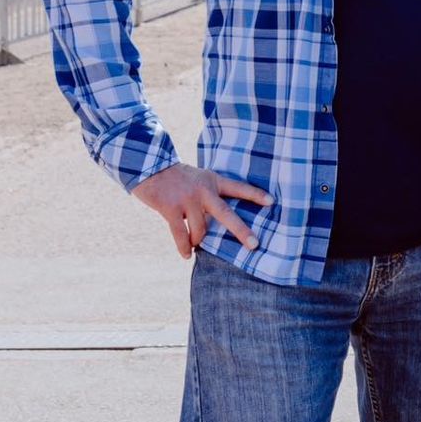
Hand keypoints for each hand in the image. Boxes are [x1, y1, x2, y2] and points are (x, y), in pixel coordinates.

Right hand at [131, 164, 271, 258]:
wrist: (148, 166)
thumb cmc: (175, 176)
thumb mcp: (198, 178)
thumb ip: (209, 194)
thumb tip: (215, 220)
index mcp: (213, 180)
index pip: (239, 187)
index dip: (255, 195)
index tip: (272, 202)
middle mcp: (203, 190)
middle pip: (226, 214)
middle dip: (241, 231)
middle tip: (254, 245)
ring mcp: (187, 199)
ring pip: (201, 229)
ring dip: (199, 240)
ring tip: (196, 245)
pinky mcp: (170, 208)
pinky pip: (180, 234)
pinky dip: (184, 247)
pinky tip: (187, 255)